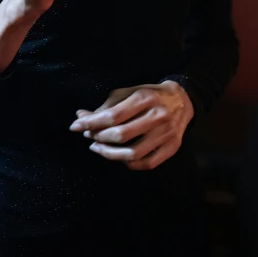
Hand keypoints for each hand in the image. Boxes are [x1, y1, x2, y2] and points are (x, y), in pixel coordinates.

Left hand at [69, 81, 193, 170]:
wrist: (182, 100)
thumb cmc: (149, 95)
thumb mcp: (128, 93)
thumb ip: (106, 106)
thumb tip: (80, 117)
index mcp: (144, 98)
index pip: (113, 116)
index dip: (92, 123)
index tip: (75, 126)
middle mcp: (157, 116)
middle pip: (121, 135)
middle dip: (99, 138)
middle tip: (88, 136)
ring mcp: (166, 134)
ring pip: (133, 154)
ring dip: (110, 154)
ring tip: (98, 147)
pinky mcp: (172, 148)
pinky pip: (146, 163)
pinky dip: (128, 164)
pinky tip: (118, 157)